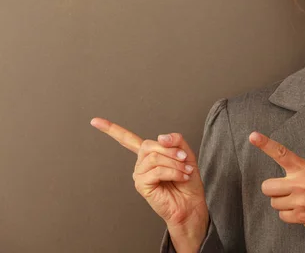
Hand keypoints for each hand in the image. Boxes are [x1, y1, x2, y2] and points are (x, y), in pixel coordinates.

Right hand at [90, 118, 207, 230]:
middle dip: (170, 150)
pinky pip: (157, 170)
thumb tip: (160, 137)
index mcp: (149, 154)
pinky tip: (181, 177)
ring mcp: (139, 174)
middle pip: (148, 145)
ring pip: (154, 157)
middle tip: (184, 158)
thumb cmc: (187, 180)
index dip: (111, 129)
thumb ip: (175, 140)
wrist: (191, 202)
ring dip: (174, 163)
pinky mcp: (142, 185)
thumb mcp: (185, 153)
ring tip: (185, 170)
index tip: (95, 121)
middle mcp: (141, 163)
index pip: (127, 139)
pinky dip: (173, 172)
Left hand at [249, 131, 304, 240]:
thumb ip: (300, 172)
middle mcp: (301, 183)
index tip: (253, 136)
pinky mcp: (302, 216)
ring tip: (300, 201)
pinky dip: (290, 215)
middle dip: (273, 190)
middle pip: (267, 187)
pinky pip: (283, 216)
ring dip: (283, 203)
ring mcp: (301, 201)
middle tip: (285, 190)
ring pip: (274, 203)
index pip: (281, 153)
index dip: (265, 144)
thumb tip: (281, 180)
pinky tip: (303, 211)